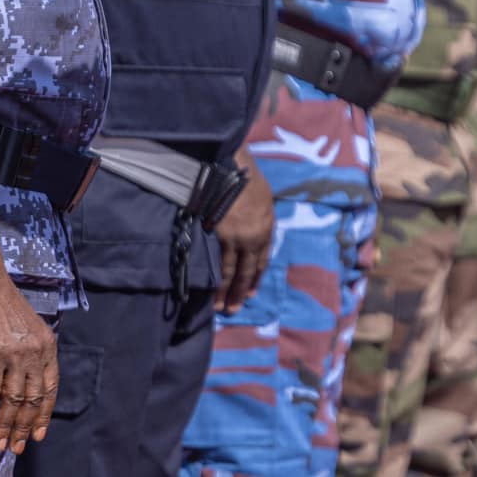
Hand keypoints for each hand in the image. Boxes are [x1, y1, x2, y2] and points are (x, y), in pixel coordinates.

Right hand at [0, 273, 58, 453]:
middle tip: (15, 447)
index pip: (49, 389)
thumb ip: (31, 352)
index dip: (43, 415)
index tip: (37, 434)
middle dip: (23, 427)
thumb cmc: (2, 303)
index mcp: (47, 346)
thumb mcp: (28, 327)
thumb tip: (24, 382)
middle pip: (31, 400)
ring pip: (12, 401)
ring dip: (4, 426)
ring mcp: (14, 356)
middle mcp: (35, 353)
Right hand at [214, 152, 272, 312]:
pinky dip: (215, 278)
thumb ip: (260, 217)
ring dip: (226, 291)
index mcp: (267, 229)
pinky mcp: (220, 235)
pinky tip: (210, 289)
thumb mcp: (264, 198)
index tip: (252, 291)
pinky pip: (218, 261)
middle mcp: (254, 238)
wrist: (232, 167)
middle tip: (235, 308)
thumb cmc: (248, 178)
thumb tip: (254, 229)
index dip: (256, 277)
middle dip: (241, 291)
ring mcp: (237, 238)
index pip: (262, 260)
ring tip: (221, 307)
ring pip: (231, 271)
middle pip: (248, 270)